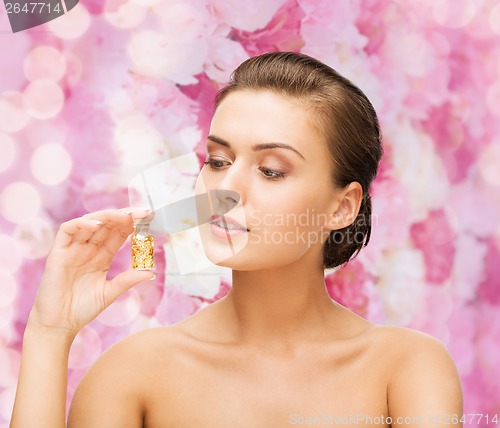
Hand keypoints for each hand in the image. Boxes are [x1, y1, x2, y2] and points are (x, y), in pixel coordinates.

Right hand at [27, 208, 154, 337]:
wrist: (59, 325)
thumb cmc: (82, 309)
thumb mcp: (110, 292)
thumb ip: (128, 280)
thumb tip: (151, 271)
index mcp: (102, 256)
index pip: (119, 233)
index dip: (133, 224)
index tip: (149, 218)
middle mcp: (88, 249)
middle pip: (108, 225)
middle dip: (125, 216)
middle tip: (142, 212)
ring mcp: (73, 249)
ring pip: (90, 222)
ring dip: (107, 216)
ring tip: (124, 215)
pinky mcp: (58, 253)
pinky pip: (67, 231)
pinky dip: (82, 224)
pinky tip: (97, 225)